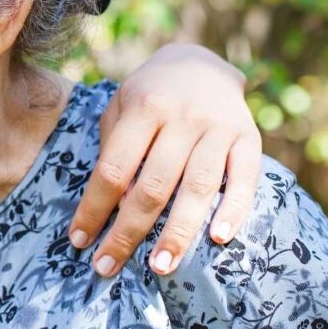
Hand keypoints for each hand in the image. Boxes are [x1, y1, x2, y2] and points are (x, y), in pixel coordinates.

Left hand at [69, 43, 260, 277]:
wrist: (200, 62)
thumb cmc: (148, 95)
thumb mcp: (119, 109)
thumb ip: (113, 149)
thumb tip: (111, 202)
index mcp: (142, 109)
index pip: (113, 168)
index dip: (93, 207)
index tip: (78, 240)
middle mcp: (181, 118)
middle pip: (153, 185)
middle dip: (128, 231)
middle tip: (108, 266)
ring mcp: (218, 128)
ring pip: (198, 187)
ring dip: (178, 232)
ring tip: (160, 266)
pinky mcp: (249, 138)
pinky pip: (244, 179)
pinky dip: (234, 210)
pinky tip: (218, 238)